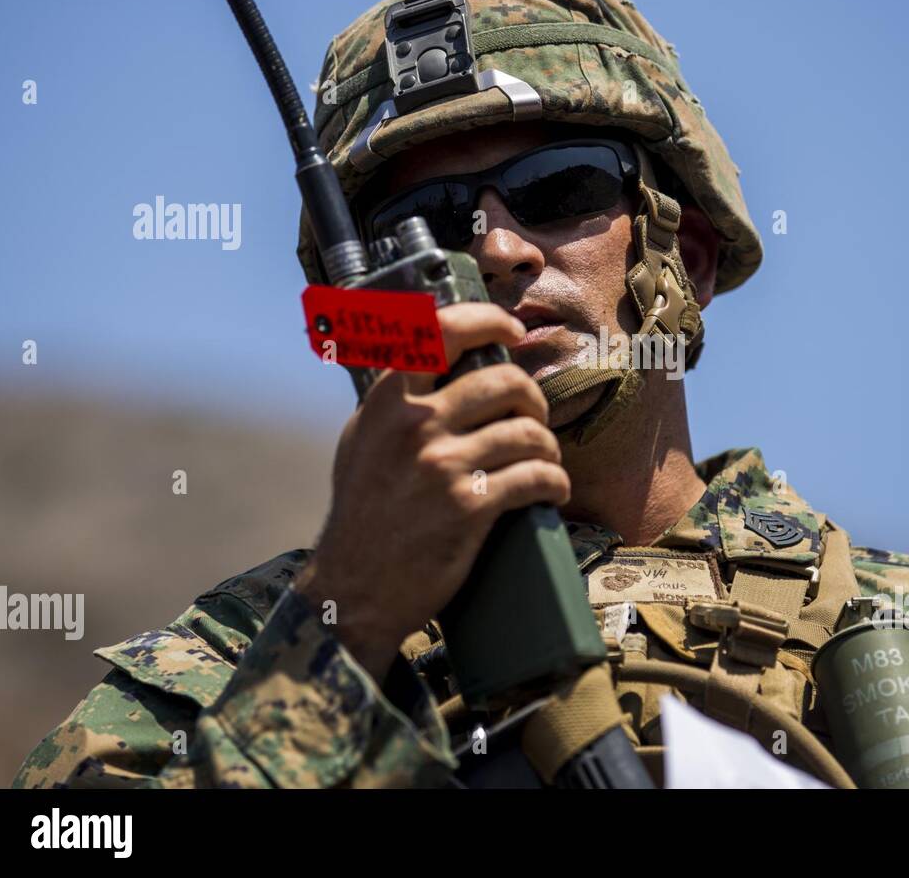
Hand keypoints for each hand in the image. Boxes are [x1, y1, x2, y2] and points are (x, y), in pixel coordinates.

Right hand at [295, 303, 569, 678]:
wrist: (353, 587)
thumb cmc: (363, 512)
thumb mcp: (362, 440)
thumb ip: (395, 399)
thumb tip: (436, 355)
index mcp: (387, 400)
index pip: (442, 331)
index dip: (487, 321)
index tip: (511, 330)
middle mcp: (414, 424)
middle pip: (505, 382)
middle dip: (532, 399)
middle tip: (534, 419)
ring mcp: (443, 465)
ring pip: (529, 433)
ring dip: (548, 447)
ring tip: (544, 460)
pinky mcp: (469, 507)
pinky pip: (537, 476)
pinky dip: (555, 482)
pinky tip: (551, 489)